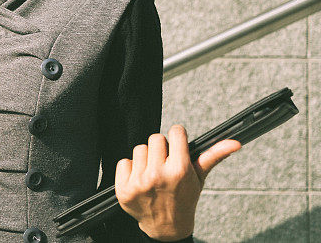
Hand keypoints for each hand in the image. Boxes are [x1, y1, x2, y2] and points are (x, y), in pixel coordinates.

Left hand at [115, 124, 241, 241]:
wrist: (167, 227)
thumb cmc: (184, 198)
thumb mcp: (199, 177)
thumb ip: (214, 156)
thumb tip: (235, 143)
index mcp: (179, 170)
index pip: (175, 132)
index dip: (177, 138)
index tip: (178, 146)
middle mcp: (158, 175)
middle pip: (155, 138)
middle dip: (161, 149)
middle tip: (165, 164)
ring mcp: (139, 182)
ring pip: (139, 149)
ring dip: (145, 159)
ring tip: (154, 174)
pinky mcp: (124, 189)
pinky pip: (123, 162)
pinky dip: (130, 170)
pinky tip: (140, 181)